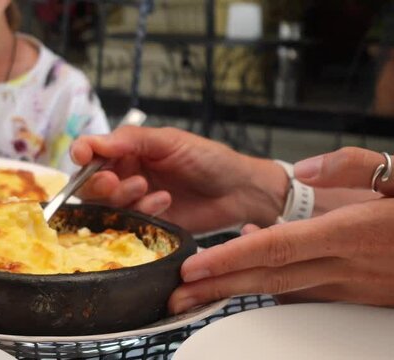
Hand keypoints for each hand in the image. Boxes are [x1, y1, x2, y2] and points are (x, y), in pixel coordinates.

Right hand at [70, 126, 289, 232]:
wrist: (238, 191)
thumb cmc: (207, 158)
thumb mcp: (169, 141)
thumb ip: (131, 140)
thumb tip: (94, 142)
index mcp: (127, 150)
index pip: (91, 152)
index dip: (81, 154)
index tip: (82, 156)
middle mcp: (125, 175)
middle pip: (91, 185)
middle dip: (99, 184)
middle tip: (115, 181)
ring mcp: (134, 202)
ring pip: (106, 207)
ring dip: (122, 197)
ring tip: (149, 189)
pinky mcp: (145, 225)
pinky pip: (127, 224)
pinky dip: (140, 212)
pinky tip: (164, 203)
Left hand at [169, 147, 393, 313]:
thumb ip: (348, 166)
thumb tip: (300, 170)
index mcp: (351, 232)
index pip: (278, 247)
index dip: (232, 258)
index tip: (195, 266)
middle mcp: (346, 265)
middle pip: (269, 277)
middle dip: (219, 287)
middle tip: (177, 294)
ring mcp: (351, 286)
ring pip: (282, 290)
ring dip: (237, 293)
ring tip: (197, 295)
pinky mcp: (356, 294)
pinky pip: (303, 292)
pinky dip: (269, 286)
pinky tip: (245, 279)